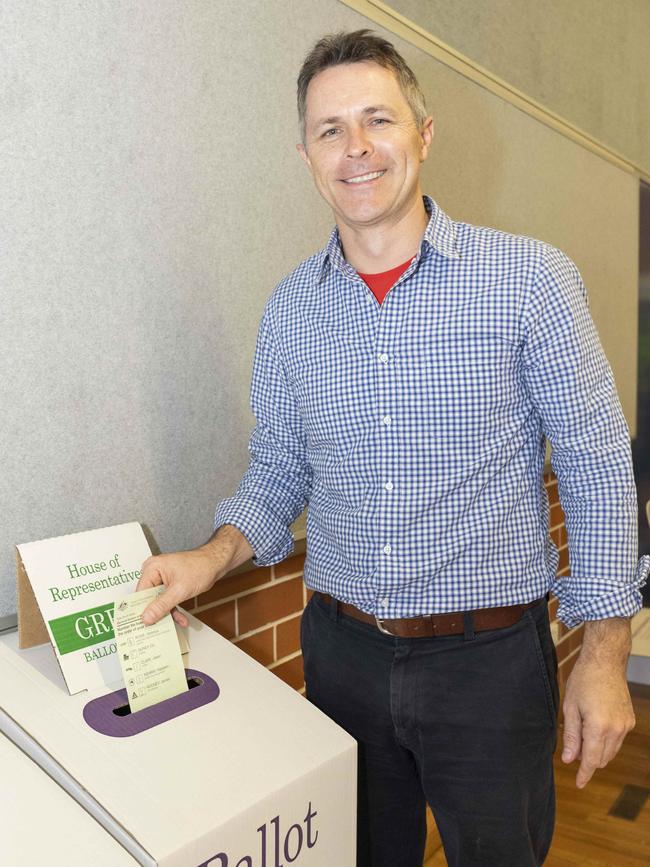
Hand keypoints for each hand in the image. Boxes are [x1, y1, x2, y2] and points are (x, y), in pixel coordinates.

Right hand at [137, 547, 221, 626]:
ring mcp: (162, 578)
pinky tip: (182, 619)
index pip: (140, 592)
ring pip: (159, 601)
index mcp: (152, 568)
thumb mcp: (179, 590)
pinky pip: (167, 599)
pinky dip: (173, 609)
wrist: (216, 563)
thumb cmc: (200, 568)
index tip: (141, 625)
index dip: (141, 609)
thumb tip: (146, 618)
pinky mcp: (170, 584)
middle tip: (156, 629)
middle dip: (156, 613)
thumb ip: (161, 605)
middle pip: (148, 598)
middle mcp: (154, 572)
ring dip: (168, 613)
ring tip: (177, 623)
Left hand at [561, 629, 634, 787]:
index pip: (591, 760)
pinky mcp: (630, 720)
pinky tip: (595, 726)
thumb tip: (568, 759)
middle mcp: (616, 729)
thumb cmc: (583, 680)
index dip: (584, 774)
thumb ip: (570, 736)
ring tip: (582, 734)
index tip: (579, 783)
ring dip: (597, 750)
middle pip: (602, 758)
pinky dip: (606, 740)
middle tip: (572, 748)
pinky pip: (617, 740)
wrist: (605, 662)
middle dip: (588, 760)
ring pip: (611, 751)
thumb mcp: (570, 707)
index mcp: (598, 727)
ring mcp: (626, 725)